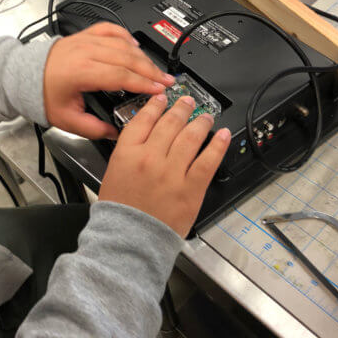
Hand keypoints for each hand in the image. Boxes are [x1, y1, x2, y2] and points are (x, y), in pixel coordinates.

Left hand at [43, 23, 174, 139]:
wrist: (22, 75)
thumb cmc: (41, 94)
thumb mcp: (66, 120)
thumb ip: (93, 129)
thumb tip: (115, 133)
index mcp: (81, 72)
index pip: (121, 75)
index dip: (143, 83)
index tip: (158, 90)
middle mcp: (85, 52)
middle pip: (127, 58)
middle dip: (151, 70)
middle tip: (167, 81)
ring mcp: (85, 41)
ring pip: (122, 44)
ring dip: (143, 56)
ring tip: (157, 69)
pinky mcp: (84, 35)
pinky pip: (110, 30)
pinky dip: (126, 36)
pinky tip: (136, 46)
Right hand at [99, 95, 230, 236]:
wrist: (130, 239)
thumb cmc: (120, 211)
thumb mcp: (114, 173)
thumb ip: (129, 151)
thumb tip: (148, 135)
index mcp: (128, 153)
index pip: (144, 119)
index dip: (156, 105)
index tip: (162, 98)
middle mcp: (151, 158)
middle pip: (170, 122)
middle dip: (182, 108)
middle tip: (188, 101)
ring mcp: (172, 172)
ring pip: (191, 136)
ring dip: (201, 121)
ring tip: (206, 116)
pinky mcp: (191, 187)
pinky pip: (209, 160)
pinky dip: (218, 145)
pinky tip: (223, 135)